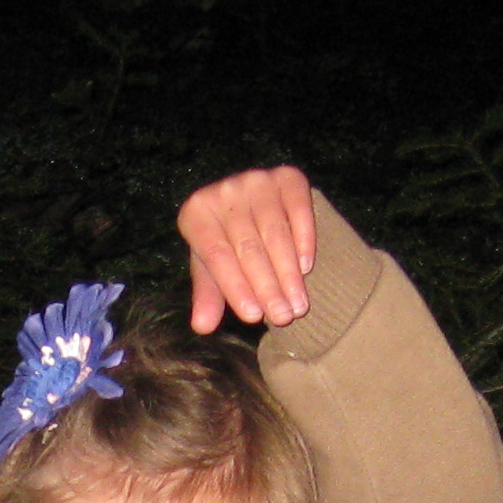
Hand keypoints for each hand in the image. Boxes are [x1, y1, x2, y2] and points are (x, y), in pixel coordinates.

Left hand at [178, 166, 317, 334]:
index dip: (236, 287)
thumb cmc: (225, 241)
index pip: (217, 255)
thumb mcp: (212, 266)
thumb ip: (209, 294)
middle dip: (267, 287)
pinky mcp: (287, 176)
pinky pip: (299, 209)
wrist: (249, 200)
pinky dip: (304, 239)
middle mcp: (225, 191)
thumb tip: (202, 326)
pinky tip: (306, 267)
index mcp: (197, 213)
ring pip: (275, 233)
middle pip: (248, 247)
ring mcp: (257, 180)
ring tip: (298, 305)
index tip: (254, 317)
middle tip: (283, 317)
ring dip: (288, 273)